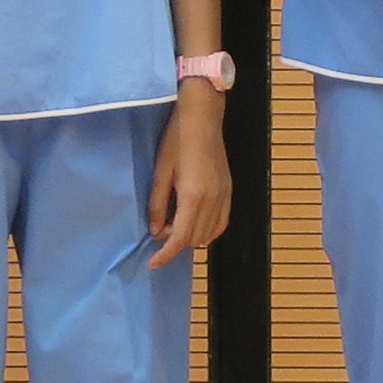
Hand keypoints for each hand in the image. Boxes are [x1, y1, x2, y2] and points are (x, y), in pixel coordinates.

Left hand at [146, 88, 231, 267]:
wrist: (203, 119)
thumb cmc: (176, 141)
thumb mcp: (160, 172)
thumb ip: (157, 204)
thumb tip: (155, 231)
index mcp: (193, 196)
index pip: (181, 238)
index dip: (166, 254)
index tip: (153, 263)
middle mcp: (212, 201)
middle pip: (195, 238)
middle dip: (175, 242)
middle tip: (160, 229)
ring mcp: (224, 196)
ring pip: (209, 234)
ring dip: (191, 237)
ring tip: (174, 223)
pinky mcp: (229, 190)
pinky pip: (221, 222)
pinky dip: (208, 230)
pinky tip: (194, 222)